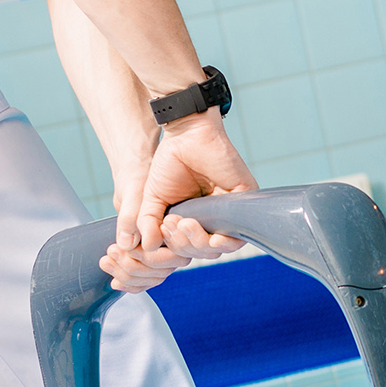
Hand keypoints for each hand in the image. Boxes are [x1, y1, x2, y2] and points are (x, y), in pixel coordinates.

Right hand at [100, 112, 257, 291]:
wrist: (187, 133)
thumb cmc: (170, 162)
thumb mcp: (151, 197)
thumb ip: (146, 223)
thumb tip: (142, 249)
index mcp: (193, 222)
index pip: (186, 251)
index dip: (170, 252)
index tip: (156, 236)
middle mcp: (212, 221)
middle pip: (201, 253)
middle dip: (182, 245)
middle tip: (169, 225)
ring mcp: (229, 214)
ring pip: (218, 248)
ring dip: (196, 243)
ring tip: (180, 223)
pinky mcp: (243, 203)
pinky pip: (236, 235)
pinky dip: (218, 240)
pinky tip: (199, 228)